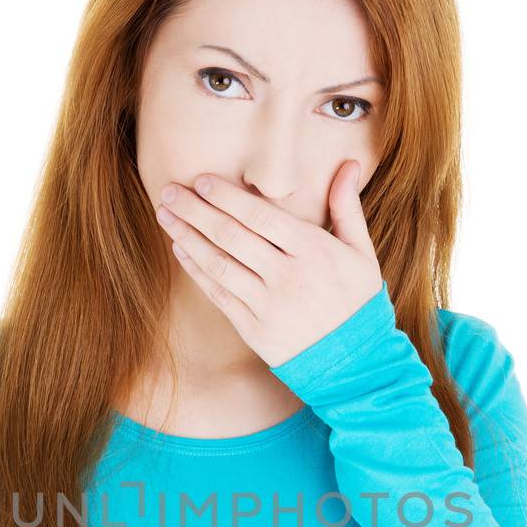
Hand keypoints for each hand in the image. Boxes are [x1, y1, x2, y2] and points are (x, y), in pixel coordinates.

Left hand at [154, 161, 382, 365]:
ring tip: (164, 216)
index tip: (200, 180)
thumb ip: (347, 207)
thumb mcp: (361, 253)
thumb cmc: (357, 302)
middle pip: (231, 236)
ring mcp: (268, 305)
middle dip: (195, 210)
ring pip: (219, 264)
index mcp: (313, 251)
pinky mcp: (254, 329)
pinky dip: (197, 270)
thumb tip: (349, 163)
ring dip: (187, 237)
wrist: (355, 363)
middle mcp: (287, 276)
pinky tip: (180, 249)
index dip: (226, 197)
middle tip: (168, 191)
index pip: (260, 216)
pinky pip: (218, 294)